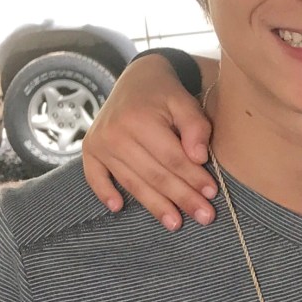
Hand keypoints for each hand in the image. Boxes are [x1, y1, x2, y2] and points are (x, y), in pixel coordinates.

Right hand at [82, 54, 216, 229]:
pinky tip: (119, 208)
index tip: (212, 193)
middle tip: (204, 216)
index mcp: (140, 119)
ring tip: (176, 223)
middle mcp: (115, 133)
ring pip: (132, 182)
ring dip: (155, 205)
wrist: (136, 78)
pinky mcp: (90, 150)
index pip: (172, 157)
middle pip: (154, 174)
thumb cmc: (165, 93)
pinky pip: (95, 177)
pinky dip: (105, 193)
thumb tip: (199, 158)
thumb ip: (195, 126)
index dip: (193, 177)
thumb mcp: (185, 100)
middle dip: (181, 198)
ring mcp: (99, 143)